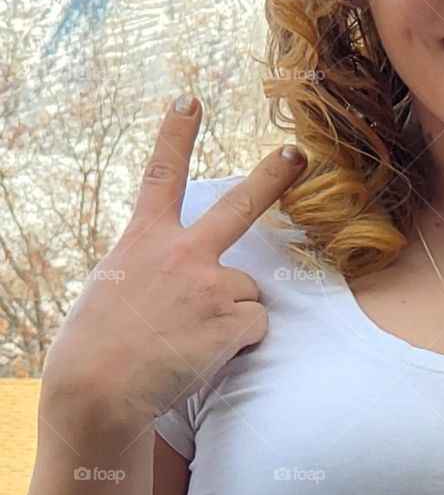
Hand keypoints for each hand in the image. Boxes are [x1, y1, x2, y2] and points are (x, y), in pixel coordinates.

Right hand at [41, 94, 306, 425]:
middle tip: (296, 154)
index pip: (162, 175)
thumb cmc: (96, 346)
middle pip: (239, 207)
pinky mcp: (232, 322)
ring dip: (229, 313)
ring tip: (186, 339)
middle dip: (272, 177)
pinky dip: (237, 342)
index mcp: (144, 241)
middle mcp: (182, 254)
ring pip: (247, 291)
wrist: (95, 395)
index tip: (189, 99)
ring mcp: (211, 286)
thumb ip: (153, 264)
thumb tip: (181, 267)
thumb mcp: (114, 286)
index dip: (176, 134)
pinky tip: (201, 355)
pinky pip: (253, 326)